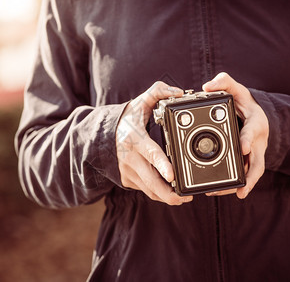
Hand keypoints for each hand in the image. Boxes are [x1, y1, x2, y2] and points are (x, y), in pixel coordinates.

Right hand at [116, 82, 193, 204]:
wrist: (102, 136)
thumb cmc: (127, 119)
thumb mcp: (139, 102)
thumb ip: (158, 92)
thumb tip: (178, 92)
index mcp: (134, 139)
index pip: (150, 153)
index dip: (162, 165)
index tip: (173, 175)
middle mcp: (129, 158)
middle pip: (151, 182)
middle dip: (169, 193)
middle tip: (187, 197)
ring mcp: (127, 172)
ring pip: (149, 190)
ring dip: (166, 197)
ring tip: (183, 197)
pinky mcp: (127, 180)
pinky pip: (145, 190)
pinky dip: (158, 193)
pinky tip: (170, 192)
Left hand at [203, 72, 268, 198]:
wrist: (252, 114)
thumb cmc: (243, 102)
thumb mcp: (236, 88)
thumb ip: (224, 82)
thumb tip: (207, 86)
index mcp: (256, 122)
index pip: (253, 130)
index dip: (248, 138)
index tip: (243, 146)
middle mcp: (257, 141)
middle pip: (257, 160)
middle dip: (249, 174)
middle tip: (240, 187)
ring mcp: (254, 153)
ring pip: (251, 172)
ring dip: (241, 185)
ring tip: (224, 193)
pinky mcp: (248, 161)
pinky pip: (244, 175)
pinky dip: (235, 185)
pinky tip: (219, 192)